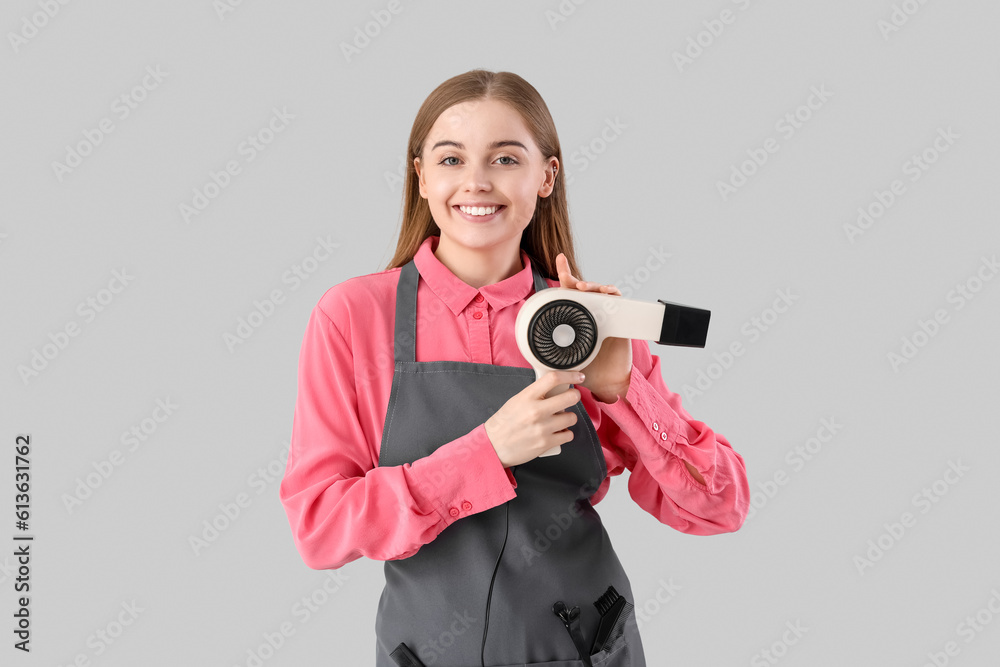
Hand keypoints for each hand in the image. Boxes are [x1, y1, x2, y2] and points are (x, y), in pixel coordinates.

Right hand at [485, 370, 583, 466]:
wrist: (493, 446)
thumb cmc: (504, 422)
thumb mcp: (516, 401)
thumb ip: (535, 394)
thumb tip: (555, 388)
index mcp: (527, 396)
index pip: (553, 378)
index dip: (570, 374)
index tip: (578, 375)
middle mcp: (536, 411)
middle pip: (570, 397)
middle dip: (575, 396)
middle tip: (572, 397)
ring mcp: (542, 428)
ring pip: (572, 417)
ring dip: (569, 417)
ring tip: (560, 419)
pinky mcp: (546, 443)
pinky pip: (568, 435)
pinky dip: (566, 433)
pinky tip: (558, 432)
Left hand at [555, 253, 631, 402]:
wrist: (606, 383)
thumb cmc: (586, 370)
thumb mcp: (564, 360)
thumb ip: (553, 353)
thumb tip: (534, 354)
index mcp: (576, 320)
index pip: (568, 295)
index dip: (564, 276)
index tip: (559, 260)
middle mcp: (591, 315)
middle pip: (584, 290)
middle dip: (574, 279)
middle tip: (567, 275)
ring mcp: (606, 315)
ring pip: (600, 291)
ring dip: (592, 285)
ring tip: (582, 287)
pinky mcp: (620, 320)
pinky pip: (618, 300)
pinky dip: (612, 292)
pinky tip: (605, 291)